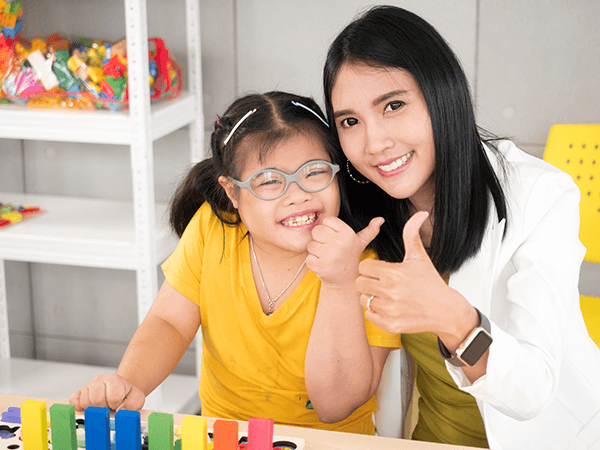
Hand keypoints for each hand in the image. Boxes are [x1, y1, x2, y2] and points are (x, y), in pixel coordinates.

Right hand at [69, 374, 145, 410]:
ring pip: (85, 402)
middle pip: (96, 399)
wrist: (120, 391)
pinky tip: (90, 407)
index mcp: (115, 380)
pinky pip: (73, 402)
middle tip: (109, 407)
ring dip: (93, 408)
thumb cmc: (126, 396)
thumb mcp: (136, 399)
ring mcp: (88, 386)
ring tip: (101, 406)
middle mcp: (100, 380)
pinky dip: (80, 407)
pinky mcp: (79, 393)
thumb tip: (120, 411)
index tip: (118, 405)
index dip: (116, 405)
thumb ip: (132, 404)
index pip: (113, 397)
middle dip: (104, 407)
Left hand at [306, 216, 383, 287]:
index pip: (327, 220)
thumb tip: (380, 219)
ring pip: (311, 244)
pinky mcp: (319, 266)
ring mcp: (329, 255)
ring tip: (327, 257)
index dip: (329, 229)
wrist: (345, 281)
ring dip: (316, 251)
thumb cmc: (350, 258)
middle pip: (317, 230)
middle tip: (329, 248)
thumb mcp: (360, 243)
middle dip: (320, 239)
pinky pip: (308, 257)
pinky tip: (323, 265)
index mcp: (348, 234)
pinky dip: (313, 262)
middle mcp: (339, 243)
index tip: (335, 238)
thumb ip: (369, 230)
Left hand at [356, 211, 471, 338]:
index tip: (380, 271)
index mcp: (394, 272)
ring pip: (364, 300)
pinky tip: (388, 308)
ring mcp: (391, 310)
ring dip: (371, 297)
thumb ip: (412, 233)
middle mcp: (391, 291)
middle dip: (367, 281)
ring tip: (385, 296)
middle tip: (380, 283)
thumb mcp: (420, 257)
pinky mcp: (391, 325)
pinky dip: (376, 313)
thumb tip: (421, 213)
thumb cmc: (431, 282)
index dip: (370, 267)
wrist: (446, 311)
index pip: (363, 266)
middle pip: (359, 283)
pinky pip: (370, 316)